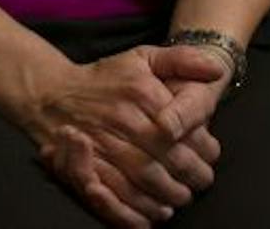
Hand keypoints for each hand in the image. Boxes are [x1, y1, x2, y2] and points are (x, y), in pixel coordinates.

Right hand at [17, 45, 228, 225]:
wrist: (53, 94)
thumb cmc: (107, 78)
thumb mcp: (144, 57)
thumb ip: (183, 59)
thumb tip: (217, 69)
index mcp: (141, 93)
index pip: (183, 129)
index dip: (203, 148)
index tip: (211, 156)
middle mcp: (123, 119)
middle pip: (168, 158)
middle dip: (191, 176)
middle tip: (201, 182)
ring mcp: (103, 144)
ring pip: (146, 179)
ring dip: (169, 195)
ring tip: (181, 198)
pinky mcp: (87, 166)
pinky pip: (117, 194)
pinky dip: (138, 209)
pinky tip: (154, 214)